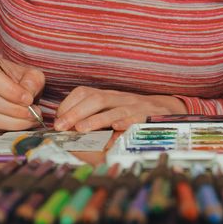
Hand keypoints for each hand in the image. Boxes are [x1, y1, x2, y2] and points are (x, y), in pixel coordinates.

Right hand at [0, 52, 44, 130]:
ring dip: (13, 121)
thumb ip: (31, 81)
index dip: (10, 91)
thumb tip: (28, 95)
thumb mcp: (29, 74)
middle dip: (13, 108)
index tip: (28, 99)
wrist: (8, 88)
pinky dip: (9, 126)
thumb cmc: (17, 79)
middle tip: (32, 112)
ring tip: (31, 118)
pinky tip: (23, 123)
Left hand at [54, 86, 187, 131]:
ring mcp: (135, 106)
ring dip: (96, 120)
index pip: (84, 93)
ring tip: (81, 130)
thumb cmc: (132, 112)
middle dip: (76, 113)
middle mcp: (120, 98)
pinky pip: (136, 118)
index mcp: (108, 95)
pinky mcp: (148, 116)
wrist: (164, 108)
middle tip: (61, 127)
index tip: (58, 121)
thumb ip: (93, 114)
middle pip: (96, 99)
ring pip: (114, 109)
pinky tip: (115, 129)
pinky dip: (125, 123)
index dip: (69, 105)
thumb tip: (67, 126)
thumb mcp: (112, 108)